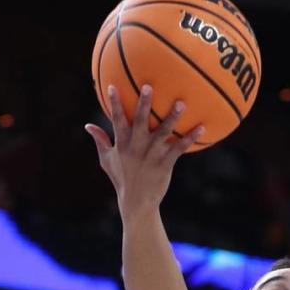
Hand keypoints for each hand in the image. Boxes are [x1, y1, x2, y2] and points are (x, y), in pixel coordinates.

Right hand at [85, 84, 204, 211]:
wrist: (137, 203)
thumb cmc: (122, 180)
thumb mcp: (106, 160)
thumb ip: (100, 141)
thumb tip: (88, 126)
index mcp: (122, 143)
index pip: (117, 119)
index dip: (115, 103)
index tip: (112, 86)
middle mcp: (137, 147)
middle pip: (140, 121)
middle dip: (143, 103)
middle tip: (148, 86)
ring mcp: (152, 155)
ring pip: (163, 132)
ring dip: (172, 117)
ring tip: (181, 103)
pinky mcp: (165, 164)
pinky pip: (179, 148)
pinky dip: (190, 138)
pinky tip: (201, 127)